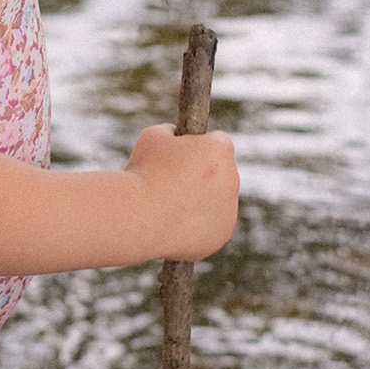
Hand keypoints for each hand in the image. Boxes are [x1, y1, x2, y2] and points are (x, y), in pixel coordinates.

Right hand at [123, 125, 238, 262]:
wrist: (137, 216)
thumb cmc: (142, 173)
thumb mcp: (153, 137)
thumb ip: (172, 132)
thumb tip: (177, 135)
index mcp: (219, 150)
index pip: (218, 142)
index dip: (199, 147)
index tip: (184, 155)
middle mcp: (232, 178)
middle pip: (222, 173)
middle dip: (202, 176)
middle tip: (174, 182)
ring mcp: (229, 210)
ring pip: (217, 202)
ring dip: (201, 201)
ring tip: (170, 206)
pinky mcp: (220, 236)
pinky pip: (211, 227)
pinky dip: (197, 226)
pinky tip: (175, 224)